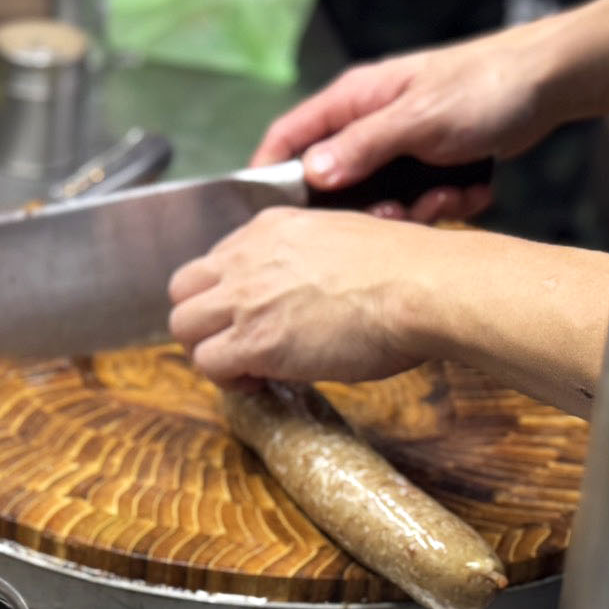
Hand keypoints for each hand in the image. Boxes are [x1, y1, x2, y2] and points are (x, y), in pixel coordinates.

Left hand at [168, 208, 433, 387]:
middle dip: (201, 322)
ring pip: (183, 327)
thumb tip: (297, 293)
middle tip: (233, 344)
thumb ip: (302, 260)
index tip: (247, 316)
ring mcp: (246, 298)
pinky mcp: (254, 340)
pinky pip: (208, 363)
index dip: (222, 296)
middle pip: (182, 291)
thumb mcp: (340, 239)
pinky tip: (257, 381)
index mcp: (269, 227)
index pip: (213, 262)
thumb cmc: (406, 270)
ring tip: (245, 367)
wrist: (425, 287)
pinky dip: (226, 379)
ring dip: (208, 351)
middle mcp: (248, 257)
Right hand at [250, 28, 559, 221]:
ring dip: (410, 211)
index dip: (268, 172)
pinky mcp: (427, 166)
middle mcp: (367, 125)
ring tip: (442, 201)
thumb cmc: (482, 86)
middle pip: (334, 181)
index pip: (289, 136)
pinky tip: (467, 192)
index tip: (261, 214)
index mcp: (352, 102)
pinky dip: (441, 205)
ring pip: (378, 198)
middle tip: (392, 215)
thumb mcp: (416, 118)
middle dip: (363, 208)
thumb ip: (361, 147)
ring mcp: (397, 147)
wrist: (550, 84)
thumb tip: (311, 174)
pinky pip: (416, 201)